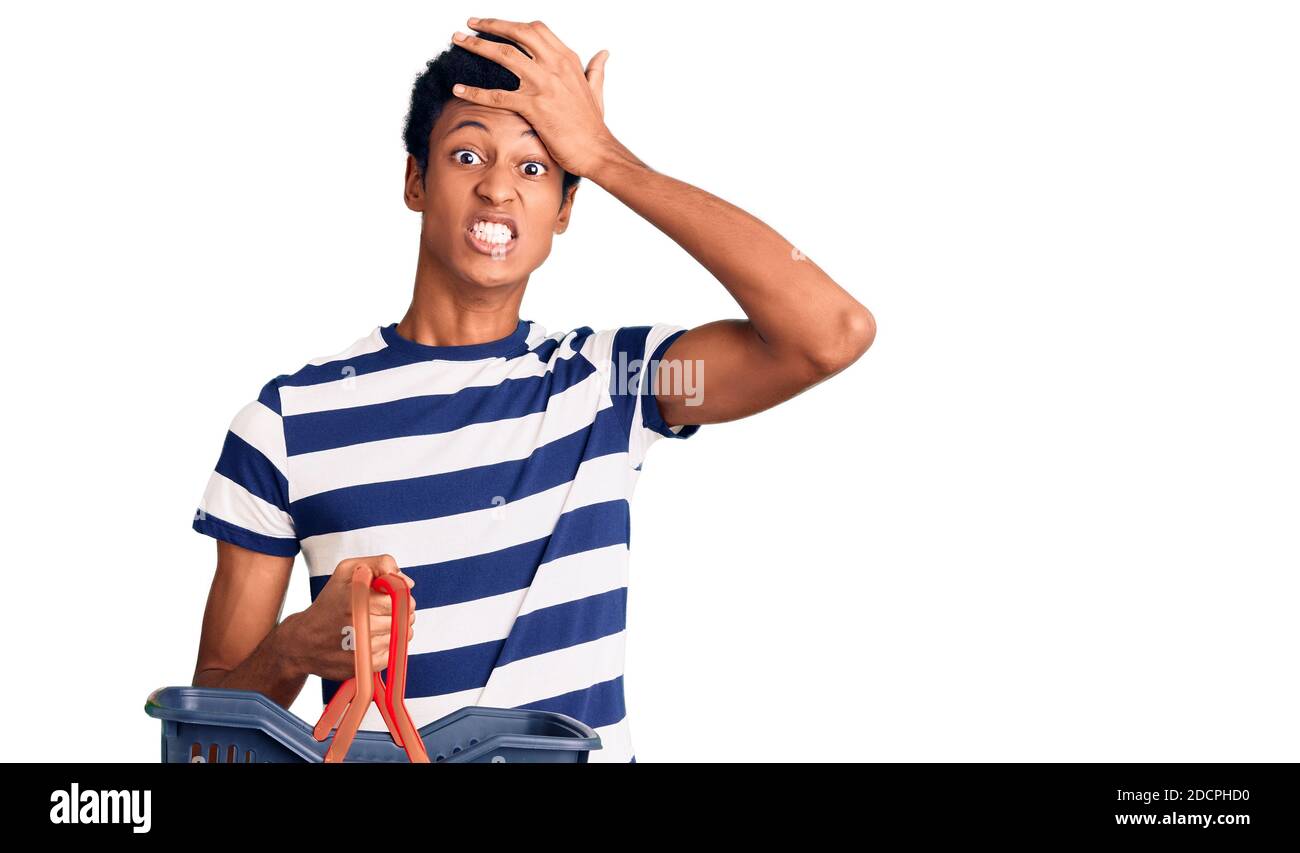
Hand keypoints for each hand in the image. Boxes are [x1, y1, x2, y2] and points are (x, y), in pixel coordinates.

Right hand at [285, 554, 415, 682]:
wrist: (302, 641)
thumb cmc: (329, 603)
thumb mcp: (348, 571)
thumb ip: (380, 564)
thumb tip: (408, 582)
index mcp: (355, 597)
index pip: (397, 597)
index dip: (400, 596)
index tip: (392, 597)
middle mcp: (356, 622)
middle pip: (400, 617)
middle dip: (400, 613)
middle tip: (387, 611)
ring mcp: (359, 646)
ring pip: (399, 636)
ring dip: (396, 630)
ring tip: (379, 624)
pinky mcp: (361, 665)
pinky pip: (391, 653)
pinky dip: (388, 647)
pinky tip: (374, 640)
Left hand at [451, 18, 613, 176]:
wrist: (596, 151)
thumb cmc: (593, 126)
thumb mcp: (596, 90)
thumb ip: (596, 70)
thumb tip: (603, 54)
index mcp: (567, 60)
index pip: (536, 30)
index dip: (511, 24)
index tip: (495, 24)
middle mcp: (555, 66)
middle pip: (517, 34)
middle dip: (489, 25)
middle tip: (469, 25)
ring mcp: (544, 85)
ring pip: (504, 56)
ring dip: (477, 46)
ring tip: (458, 41)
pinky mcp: (534, 107)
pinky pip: (497, 95)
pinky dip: (474, 91)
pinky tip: (459, 89)